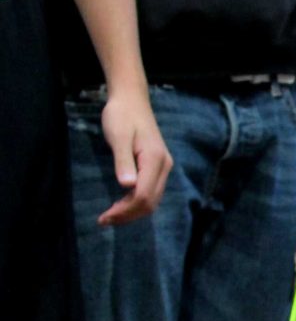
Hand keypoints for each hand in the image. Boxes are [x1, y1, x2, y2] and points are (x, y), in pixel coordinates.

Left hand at [97, 86, 171, 225]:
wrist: (132, 100)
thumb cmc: (121, 115)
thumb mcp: (118, 136)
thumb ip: (123, 161)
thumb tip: (127, 186)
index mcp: (155, 160)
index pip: (144, 195)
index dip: (126, 210)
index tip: (105, 217)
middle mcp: (164, 167)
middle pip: (151, 201)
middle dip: (129, 214)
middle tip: (105, 220)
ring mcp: (163, 168)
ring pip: (152, 199)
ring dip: (133, 211)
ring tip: (111, 215)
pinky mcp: (158, 167)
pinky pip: (150, 192)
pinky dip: (136, 202)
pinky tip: (122, 203)